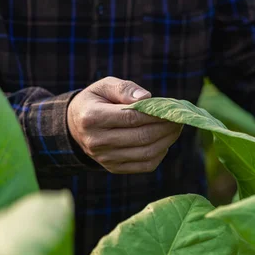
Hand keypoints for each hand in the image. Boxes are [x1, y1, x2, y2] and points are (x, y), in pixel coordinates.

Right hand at [67, 77, 181, 173]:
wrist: (76, 127)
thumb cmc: (96, 101)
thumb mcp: (104, 86)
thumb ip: (125, 88)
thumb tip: (147, 98)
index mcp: (92, 117)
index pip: (131, 117)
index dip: (155, 114)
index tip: (172, 108)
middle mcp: (96, 141)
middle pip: (141, 136)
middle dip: (166, 128)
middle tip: (179, 119)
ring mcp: (105, 158)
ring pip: (146, 153)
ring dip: (167, 141)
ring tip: (176, 129)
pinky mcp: (114, 168)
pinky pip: (145, 166)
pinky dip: (160, 154)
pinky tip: (165, 142)